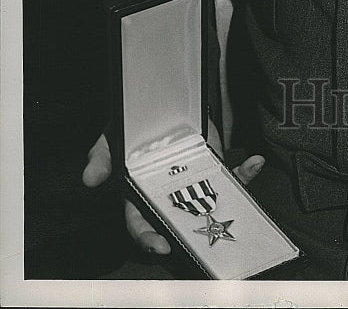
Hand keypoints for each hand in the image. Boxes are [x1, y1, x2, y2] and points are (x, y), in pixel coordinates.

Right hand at [82, 124, 264, 255]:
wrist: (156, 102)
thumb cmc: (129, 128)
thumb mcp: (112, 138)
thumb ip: (102, 156)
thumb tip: (90, 178)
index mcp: (140, 193)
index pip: (142, 223)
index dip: (149, 238)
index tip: (161, 245)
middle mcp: (168, 193)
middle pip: (179, 220)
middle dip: (192, 232)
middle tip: (202, 238)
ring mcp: (193, 180)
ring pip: (210, 201)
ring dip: (230, 198)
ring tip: (240, 189)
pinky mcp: (212, 164)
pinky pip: (230, 175)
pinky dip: (245, 171)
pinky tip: (256, 162)